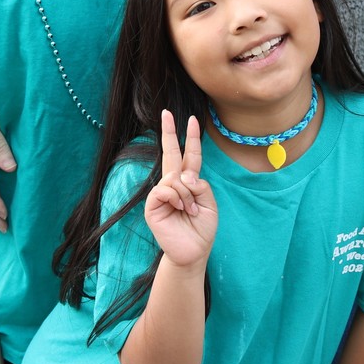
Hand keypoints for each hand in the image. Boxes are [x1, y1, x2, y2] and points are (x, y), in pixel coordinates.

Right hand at [144, 111, 217, 267]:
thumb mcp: (210, 203)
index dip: (192, 138)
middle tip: (166, 112)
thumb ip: (200, 185)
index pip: (190, 155)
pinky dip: (178, 198)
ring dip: (188, 194)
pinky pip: (166, 189)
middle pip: (171, 153)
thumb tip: (184, 176)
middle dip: (169, 132)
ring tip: (191, 210)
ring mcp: (162, 193)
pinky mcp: (153, 204)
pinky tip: (180, 210)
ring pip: (175, 177)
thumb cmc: (202, 229)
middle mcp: (174, 184)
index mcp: (189, 182)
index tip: (192, 119)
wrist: (193, 252)